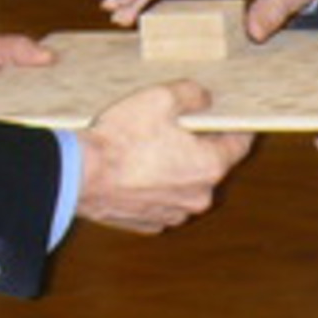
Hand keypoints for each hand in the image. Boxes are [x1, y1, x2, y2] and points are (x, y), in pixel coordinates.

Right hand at [76, 81, 252, 232]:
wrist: (78, 176)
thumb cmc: (120, 138)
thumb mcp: (160, 98)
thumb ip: (192, 94)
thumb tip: (204, 99)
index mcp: (210, 166)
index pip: (240, 144)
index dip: (235, 126)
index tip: (230, 116)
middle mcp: (198, 197)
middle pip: (210, 165)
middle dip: (198, 145)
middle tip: (176, 125)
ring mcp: (173, 214)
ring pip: (184, 185)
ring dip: (175, 168)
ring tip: (148, 147)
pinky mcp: (149, 223)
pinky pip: (161, 200)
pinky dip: (154, 187)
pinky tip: (135, 170)